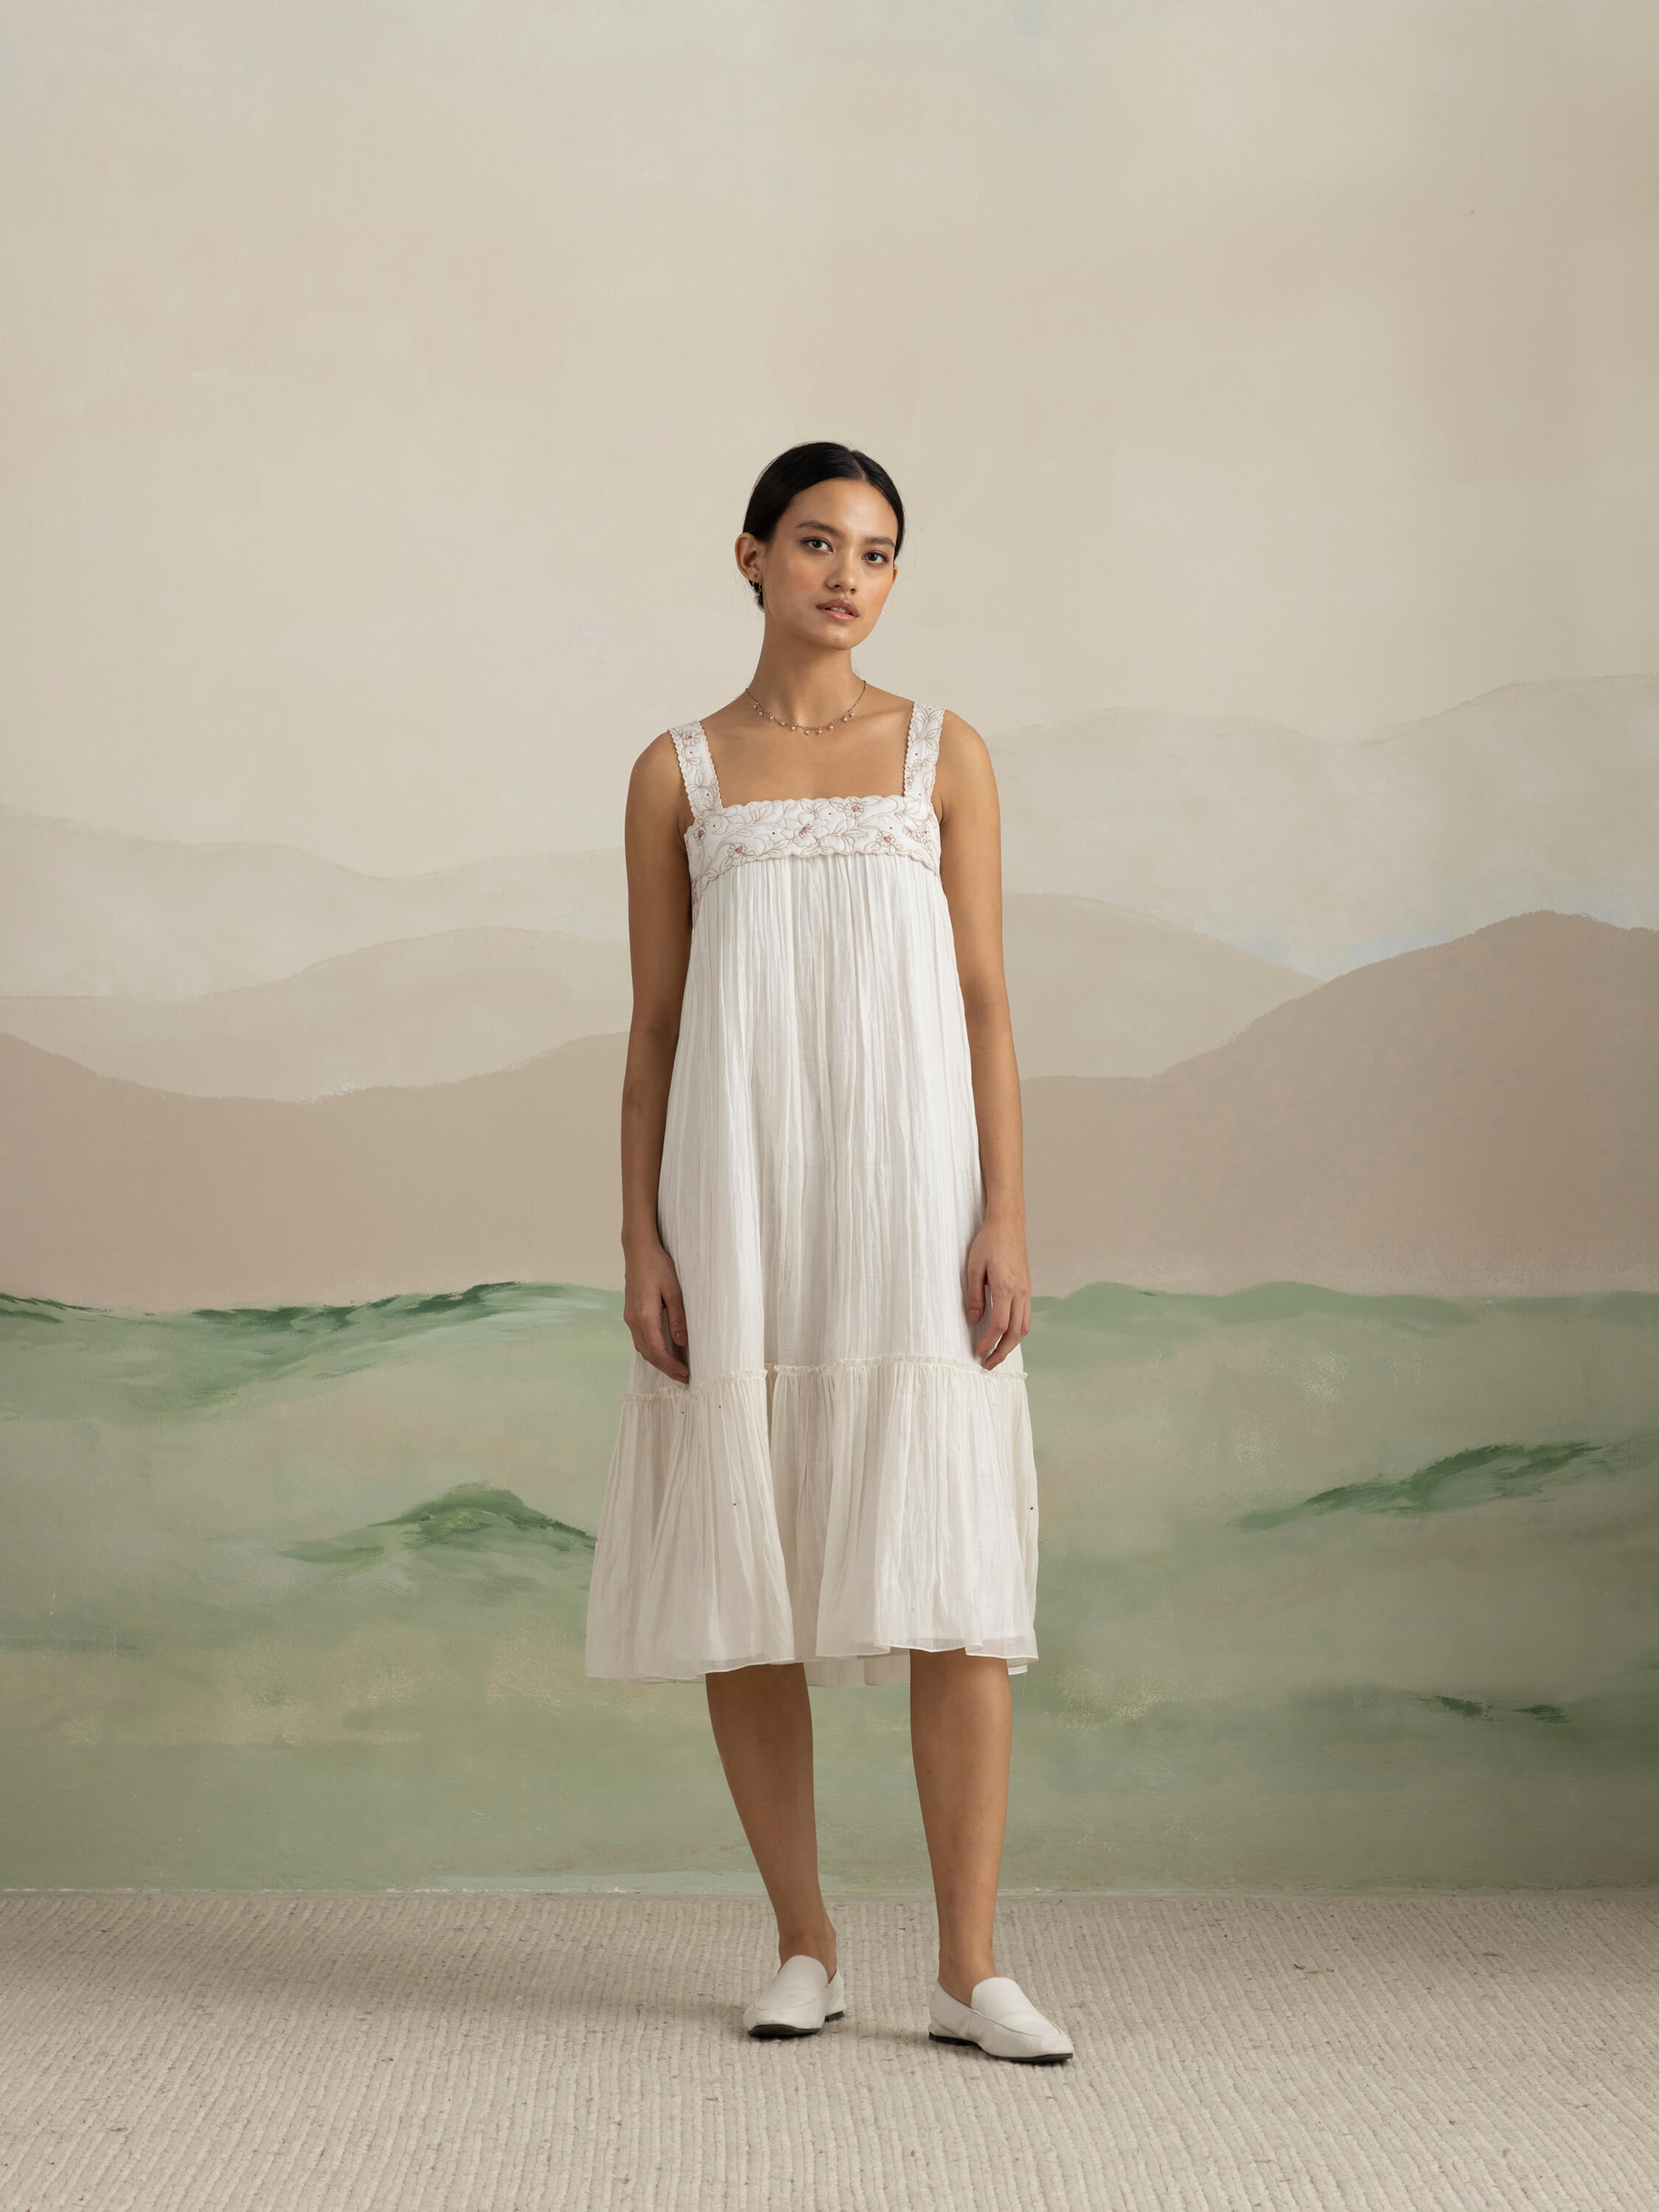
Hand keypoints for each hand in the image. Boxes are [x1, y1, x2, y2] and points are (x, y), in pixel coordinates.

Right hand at [623, 1242, 689, 1381]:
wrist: (638, 1250)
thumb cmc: (658, 1266)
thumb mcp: (674, 1290)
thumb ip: (678, 1317)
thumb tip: (682, 1342)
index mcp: (644, 1316)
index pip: (657, 1351)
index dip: (671, 1366)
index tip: (685, 1374)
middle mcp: (633, 1320)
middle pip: (648, 1354)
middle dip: (666, 1369)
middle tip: (684, 1378)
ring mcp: (630, 1318)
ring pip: (642, 1349)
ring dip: (658, 1361)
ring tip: (676, 1369)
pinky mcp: (631, 1314)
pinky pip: (640, 1339)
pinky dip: (652, 1350)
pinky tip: (663, 1352)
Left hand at [964, 1218, 1030, 1370]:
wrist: (1008, 1224)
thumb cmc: (988, 1242)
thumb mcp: (973, 1267)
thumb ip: (974, 1296)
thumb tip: (973, 1320)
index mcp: (1006, 1287)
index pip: (999, 1324)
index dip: (988, 1342)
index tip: (978, 1352)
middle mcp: (1020, 1292)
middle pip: (1016, 1332)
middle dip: (1002, 1351)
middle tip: (988, 1365)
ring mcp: (1026, 1291)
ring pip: (1024, 1327)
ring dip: (1012, 1344)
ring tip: (997, 1354)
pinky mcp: (1027, 1288)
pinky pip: (1026, 1316)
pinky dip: (1017, 1332)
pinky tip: (1007, 1335)